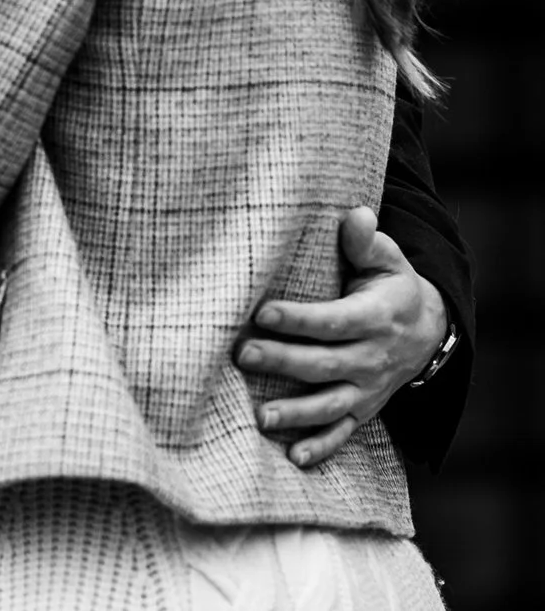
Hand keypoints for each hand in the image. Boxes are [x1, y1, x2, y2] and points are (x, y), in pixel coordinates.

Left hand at [238, 206, 449, 467]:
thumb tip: (355, 214)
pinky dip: (322, 447)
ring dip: (297, 412)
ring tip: (262, 417)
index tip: (263, 313)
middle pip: (325, 363)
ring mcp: (368, 388)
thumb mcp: (388, 260)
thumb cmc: (391, 287)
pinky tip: (294, 457)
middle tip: (244, 355)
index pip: (334, 321)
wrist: (428, 332)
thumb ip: (366, 241)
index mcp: (375, 318)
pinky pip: (343, 433)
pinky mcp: (363, 409)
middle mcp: (372, 358)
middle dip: (285, 361)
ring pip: (331, 404)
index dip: (300, 319)